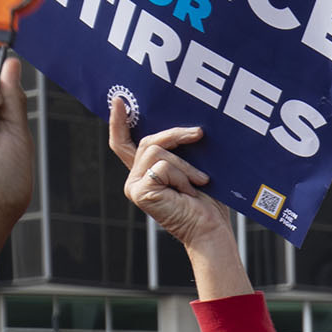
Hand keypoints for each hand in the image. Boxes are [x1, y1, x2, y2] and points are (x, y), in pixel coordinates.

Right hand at [110, 106, 229, 253]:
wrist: (211, 230)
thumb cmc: (208, 204)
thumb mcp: (193, 169)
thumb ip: (180, 151)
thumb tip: (187, 126)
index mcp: (146, 173)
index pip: (125, 144)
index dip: (119, 122)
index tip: (119, 101)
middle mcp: (135, 179)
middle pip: (148, 141)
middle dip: (176, 135)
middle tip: (199, 134)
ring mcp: (134, 186)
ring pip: (156, 151)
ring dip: (185, 164)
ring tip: (199, 182)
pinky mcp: (139, 191)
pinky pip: (162, 165)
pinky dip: (182, 175)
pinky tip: (190, 191)